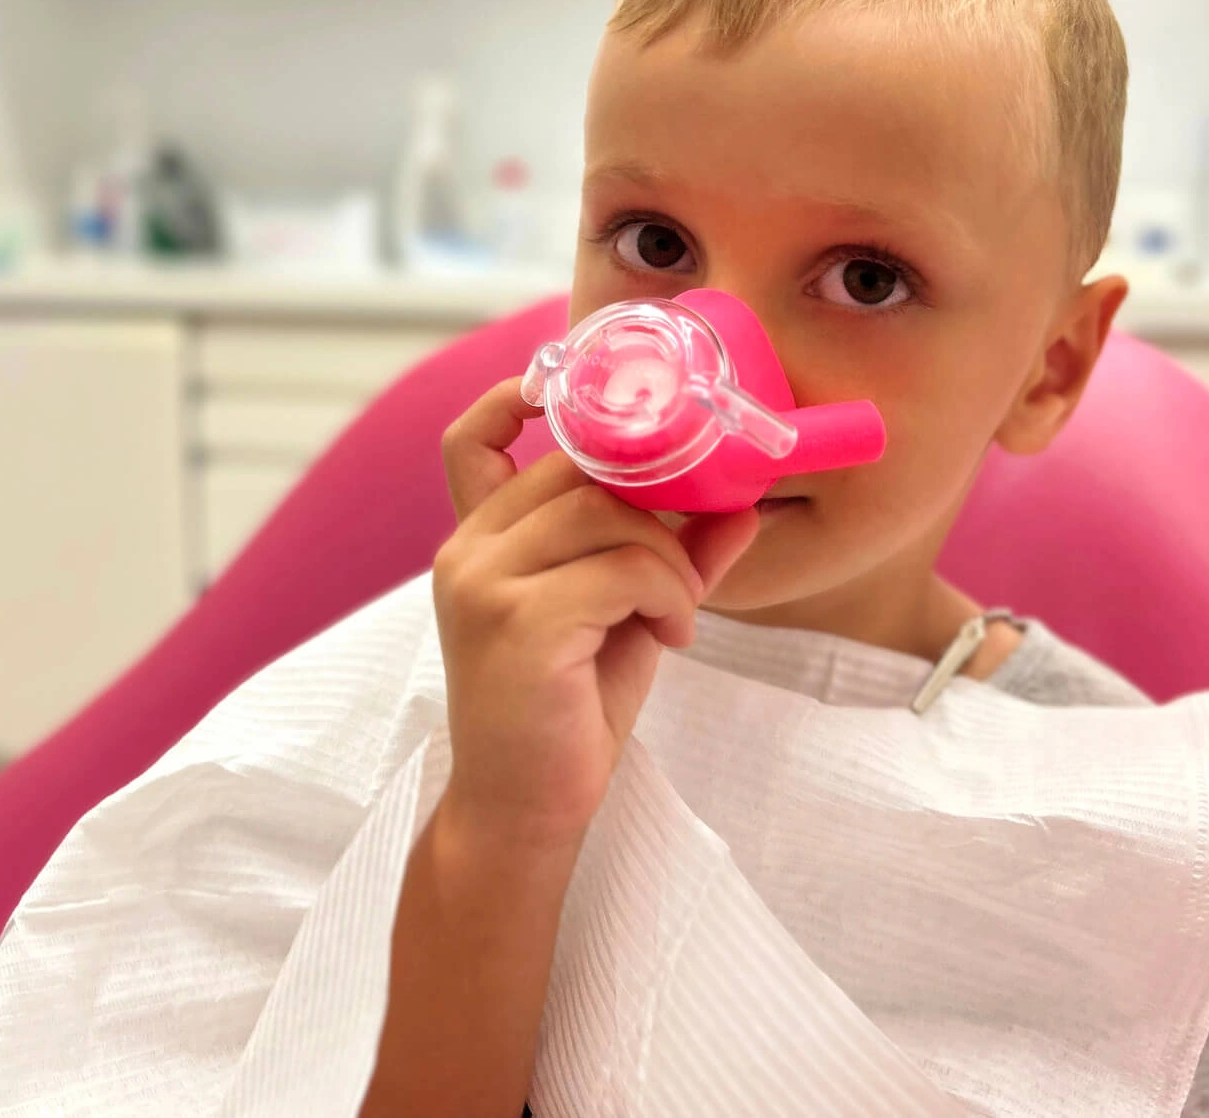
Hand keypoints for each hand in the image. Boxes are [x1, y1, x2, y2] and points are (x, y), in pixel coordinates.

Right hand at [433, 376, 759, 852]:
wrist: (524, 815)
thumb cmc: (569, 715)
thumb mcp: (626, 617)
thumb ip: (673, 554)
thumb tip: (741, 503)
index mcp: (478, 543)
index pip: (472, 443)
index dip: (512, 401)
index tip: (561, 392)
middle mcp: (466, 551)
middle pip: (579, 474)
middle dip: (654, 511)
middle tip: (687, 567)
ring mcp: (483, 583)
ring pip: (609, 515)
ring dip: (669, 563)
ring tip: (675, 615)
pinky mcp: (517, 620)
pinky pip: (625, 568)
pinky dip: (669, 595)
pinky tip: (671, 636)